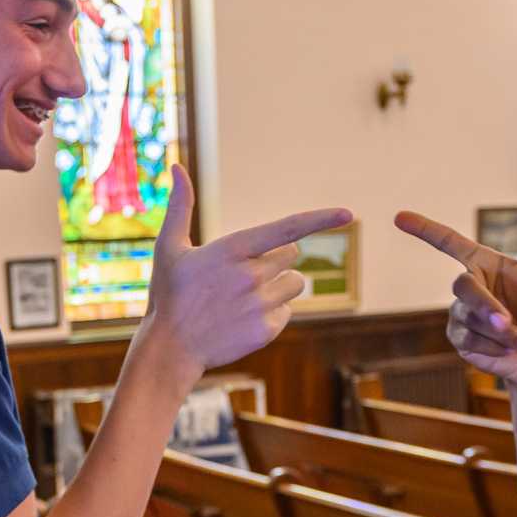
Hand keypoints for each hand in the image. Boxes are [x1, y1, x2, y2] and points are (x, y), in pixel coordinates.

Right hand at [137, 164, 350, 372]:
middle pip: (292, 255)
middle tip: (246, 273)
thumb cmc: (169, 294)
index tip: (348, 214)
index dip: (320, 219)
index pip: (286, 229)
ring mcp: (260, 304)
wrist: (170, 348)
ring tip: (246, 296)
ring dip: (280, 285)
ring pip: (295, 283)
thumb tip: (177, 167)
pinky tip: (244, 318)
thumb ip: (179, 206)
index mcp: (232, 250)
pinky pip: (287, 311)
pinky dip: (273, 312)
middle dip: (276, 259)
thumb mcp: (168, 247)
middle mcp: (250, 275)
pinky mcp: (266, 330)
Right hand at [395, 199, 516, 384]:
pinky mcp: (461, 340)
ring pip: (470, 318)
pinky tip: (511, 349)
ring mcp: (462, 313)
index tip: (399, 217)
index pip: (449, 242)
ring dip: (502, 332)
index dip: (425, 229)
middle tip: (507, 321)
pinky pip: (470, 341)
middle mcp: (470, 285)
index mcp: (486, 264)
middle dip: (485, 305)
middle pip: (462, 286)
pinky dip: (496, 347)